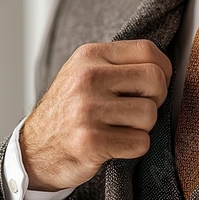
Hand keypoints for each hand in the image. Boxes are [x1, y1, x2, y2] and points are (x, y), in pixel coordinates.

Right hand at [20, 39, 171, 190]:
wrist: (33, 149)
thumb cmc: (69, 111)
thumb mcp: (84, 73)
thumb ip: (118, 64)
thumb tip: (164, 69)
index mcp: (90, 56)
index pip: (147, 50)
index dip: (163, 69)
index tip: (154, 85)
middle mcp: (87, 79)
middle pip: (155, 80)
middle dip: (155, 99)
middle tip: (138, 109)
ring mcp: (87, 110)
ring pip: (149, 115)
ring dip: (142, 127)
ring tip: (120, 128)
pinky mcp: (91, 141)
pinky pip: (140, 143)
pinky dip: (134, 148)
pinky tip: (114, 145)